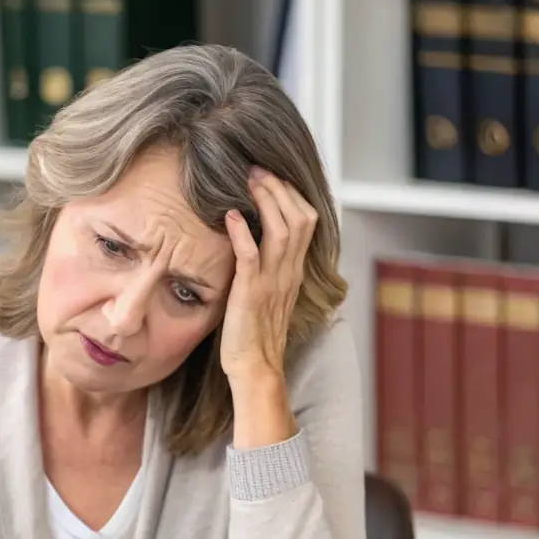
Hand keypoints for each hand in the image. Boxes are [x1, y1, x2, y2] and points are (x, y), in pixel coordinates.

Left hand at [220, 168, 317, 385]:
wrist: (255, 369)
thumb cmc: (255, 334)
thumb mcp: (268, 294)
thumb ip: (268, 268)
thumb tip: (253, 241)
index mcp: (294, 270)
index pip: (306, 221)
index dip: (292, 194)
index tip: (272, 176)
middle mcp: (288, 272)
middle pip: (300, 217)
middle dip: (280, 188)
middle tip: (257, 169)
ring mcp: (272, 282)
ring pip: (283, 230)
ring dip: (265, 200)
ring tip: (248, 180)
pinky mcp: (251, 293)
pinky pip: (252, 256)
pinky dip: (243, 233)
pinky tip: (232, 216)